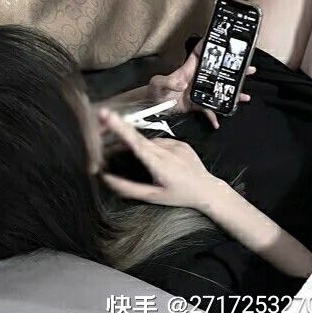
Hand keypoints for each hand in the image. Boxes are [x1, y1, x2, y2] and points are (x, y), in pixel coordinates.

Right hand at [99, 107, 221, 210]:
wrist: (206, 189)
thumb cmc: (179, 196)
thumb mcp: (153, 196)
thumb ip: (128, 188)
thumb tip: (107, 179)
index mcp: (159, 165)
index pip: (135, 143)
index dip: (120, 129)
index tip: (108, 116)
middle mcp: (168, 151)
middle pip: (139, 137)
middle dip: (121, 130)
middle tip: (105, 121)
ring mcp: (176, 144)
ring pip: (150, 141)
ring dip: (141, 147)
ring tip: (147, 165)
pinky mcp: (181, 142)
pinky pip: (162, 142)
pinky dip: (155, 149)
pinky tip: (161, 162)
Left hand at [147, 38, 255, 128]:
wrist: (152, 107)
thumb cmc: (155, 90)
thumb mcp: (159, 83)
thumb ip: (169, 81)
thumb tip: (181, 82)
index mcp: (189, 69)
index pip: (202, 53)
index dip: (212, 45)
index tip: (227, 39)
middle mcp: (197, 79)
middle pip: (218, 71)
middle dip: (233, 70)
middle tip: (249, 68)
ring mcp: (199, 92)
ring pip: (219, 91)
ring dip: (232, 93)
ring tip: (246, 96)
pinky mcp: (197, 105)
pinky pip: (209, 110)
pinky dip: (213, 116)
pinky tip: (218, 122)